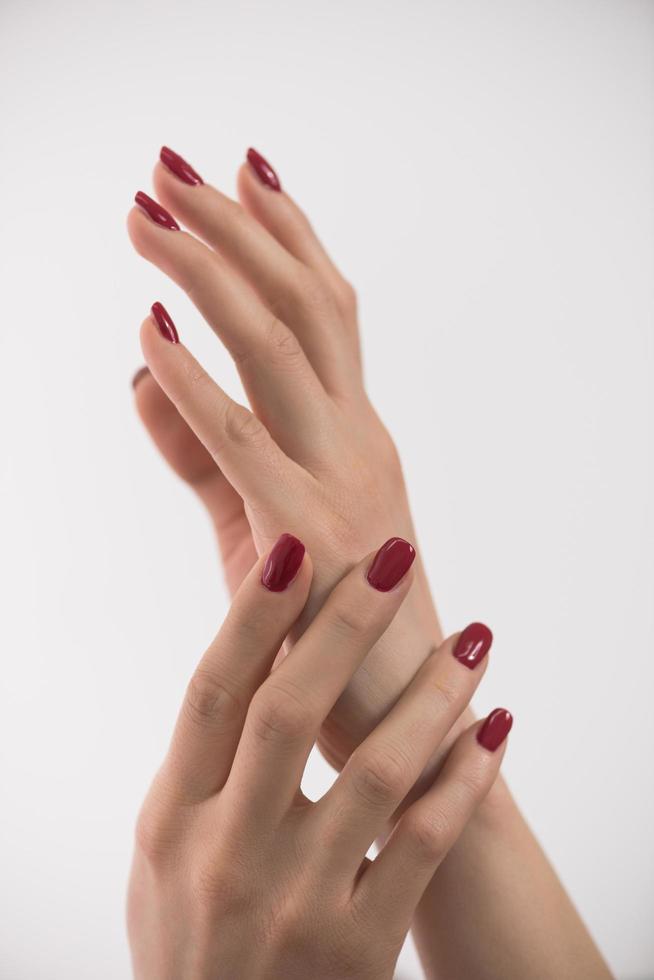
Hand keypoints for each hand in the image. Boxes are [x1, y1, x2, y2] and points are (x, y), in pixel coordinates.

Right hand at [128, 532, 509, 979]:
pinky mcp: (359, 947)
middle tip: (394, 556)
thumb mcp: (162, 856)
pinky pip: (425, 845)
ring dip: (432, 694)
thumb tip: (253, 658)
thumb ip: (199, 767)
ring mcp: (297, 904)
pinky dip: (465, 780)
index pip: (213, 693)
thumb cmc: (187, 947)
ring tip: (473, 639)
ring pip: (377, 772)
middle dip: (345, 623)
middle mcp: (228, 856)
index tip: (294, 546)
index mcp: (170, 822)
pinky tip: (494, 728)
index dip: (254, 615)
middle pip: (289, 711)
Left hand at [129, 147, 446, 773]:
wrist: (415, 734)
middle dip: (237, 226)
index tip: (241, 172)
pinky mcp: (312, 538)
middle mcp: (361, 441)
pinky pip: (243, 443)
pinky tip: (149, 330)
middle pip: (303, 304)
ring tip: (151, 214)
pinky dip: (194, 382)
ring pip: (280, 348)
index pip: (326, 311)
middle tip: (174, 165)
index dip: (284, 235)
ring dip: (212, 271)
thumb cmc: (340, 631)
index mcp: (359, 436)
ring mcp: (345, 482)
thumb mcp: (259, 524)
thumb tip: (139, 371)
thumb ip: (199, 449)